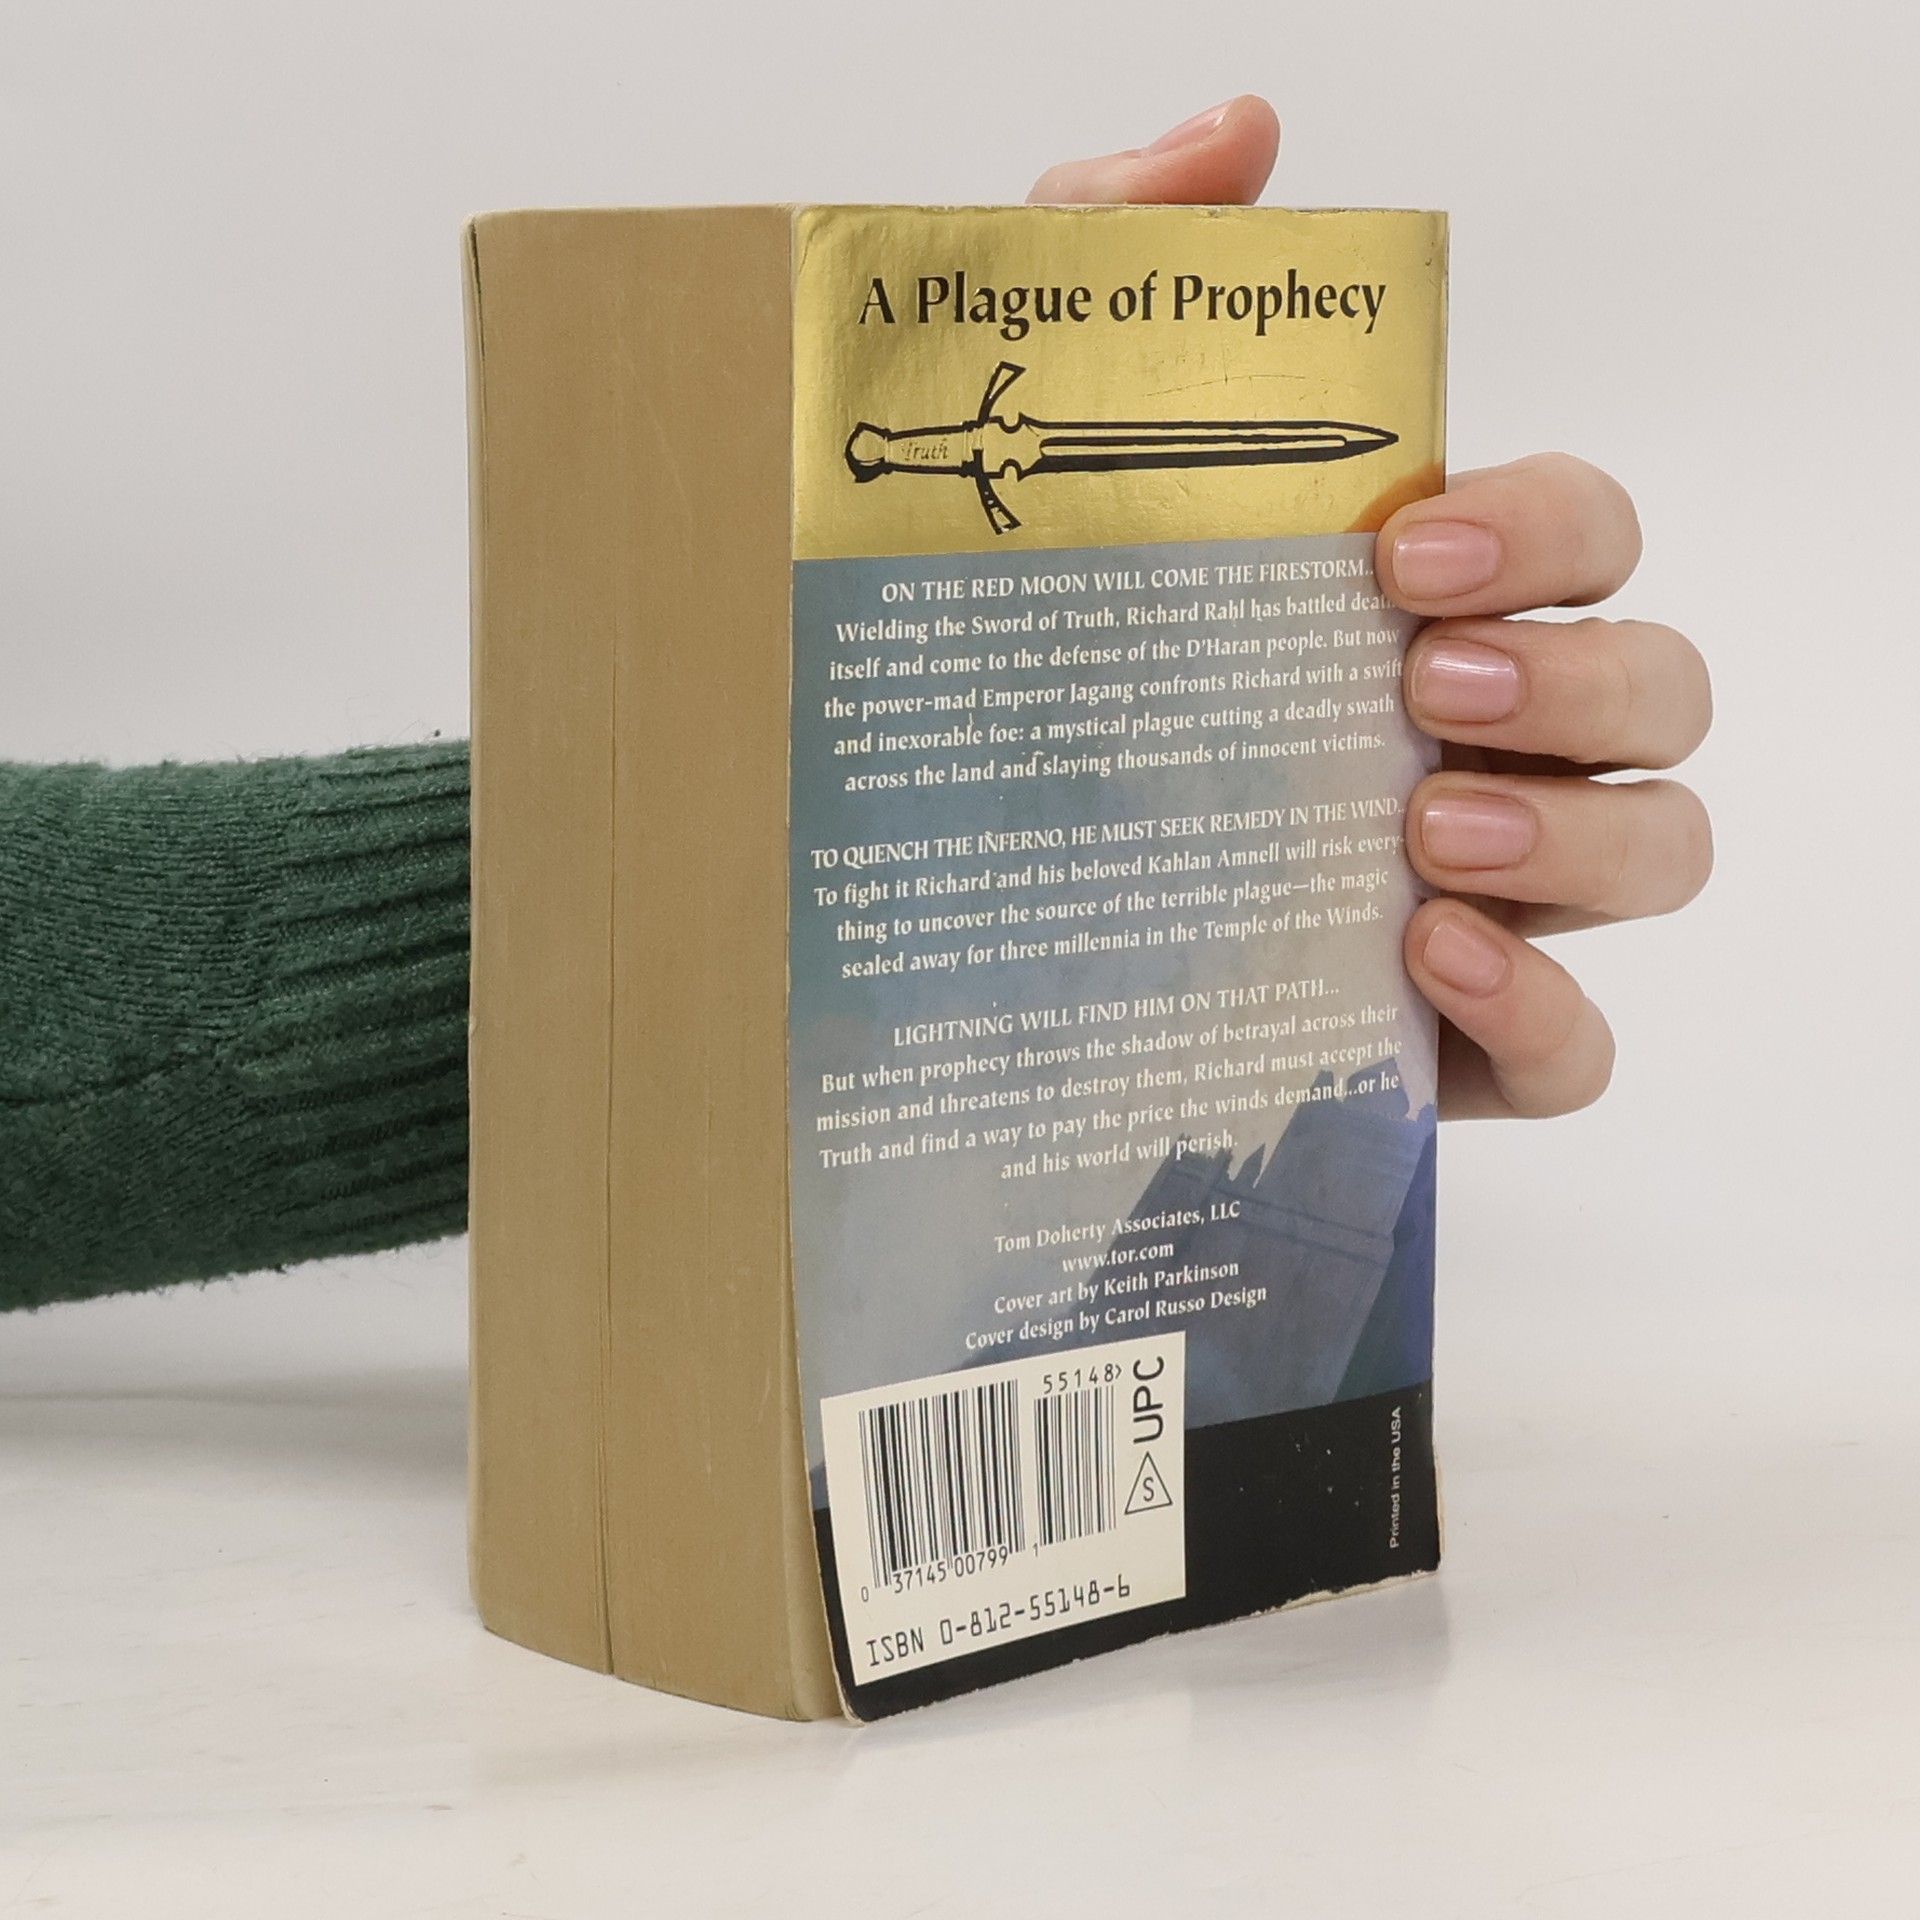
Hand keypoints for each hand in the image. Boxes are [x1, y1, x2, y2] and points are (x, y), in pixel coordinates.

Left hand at [1031, 97, 1712, 1120]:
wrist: (931, 892)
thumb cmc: (1019, 661)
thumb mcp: (1035, 445)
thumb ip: (1127, 258)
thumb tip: (1244, 135)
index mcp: (1414, 603)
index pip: (1580, 533)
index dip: (1541, 529)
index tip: (1398, 552)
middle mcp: (1475, 738)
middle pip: (1656, 691)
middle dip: (1580, 678)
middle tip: (1426, 686)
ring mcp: (1474, 892)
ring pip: (1656, 851)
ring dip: (1582, 837)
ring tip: (1420, 826)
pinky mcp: (1429, 1040)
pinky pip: (1572, 1051)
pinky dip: (1542, 1014)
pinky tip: (1423, 961)